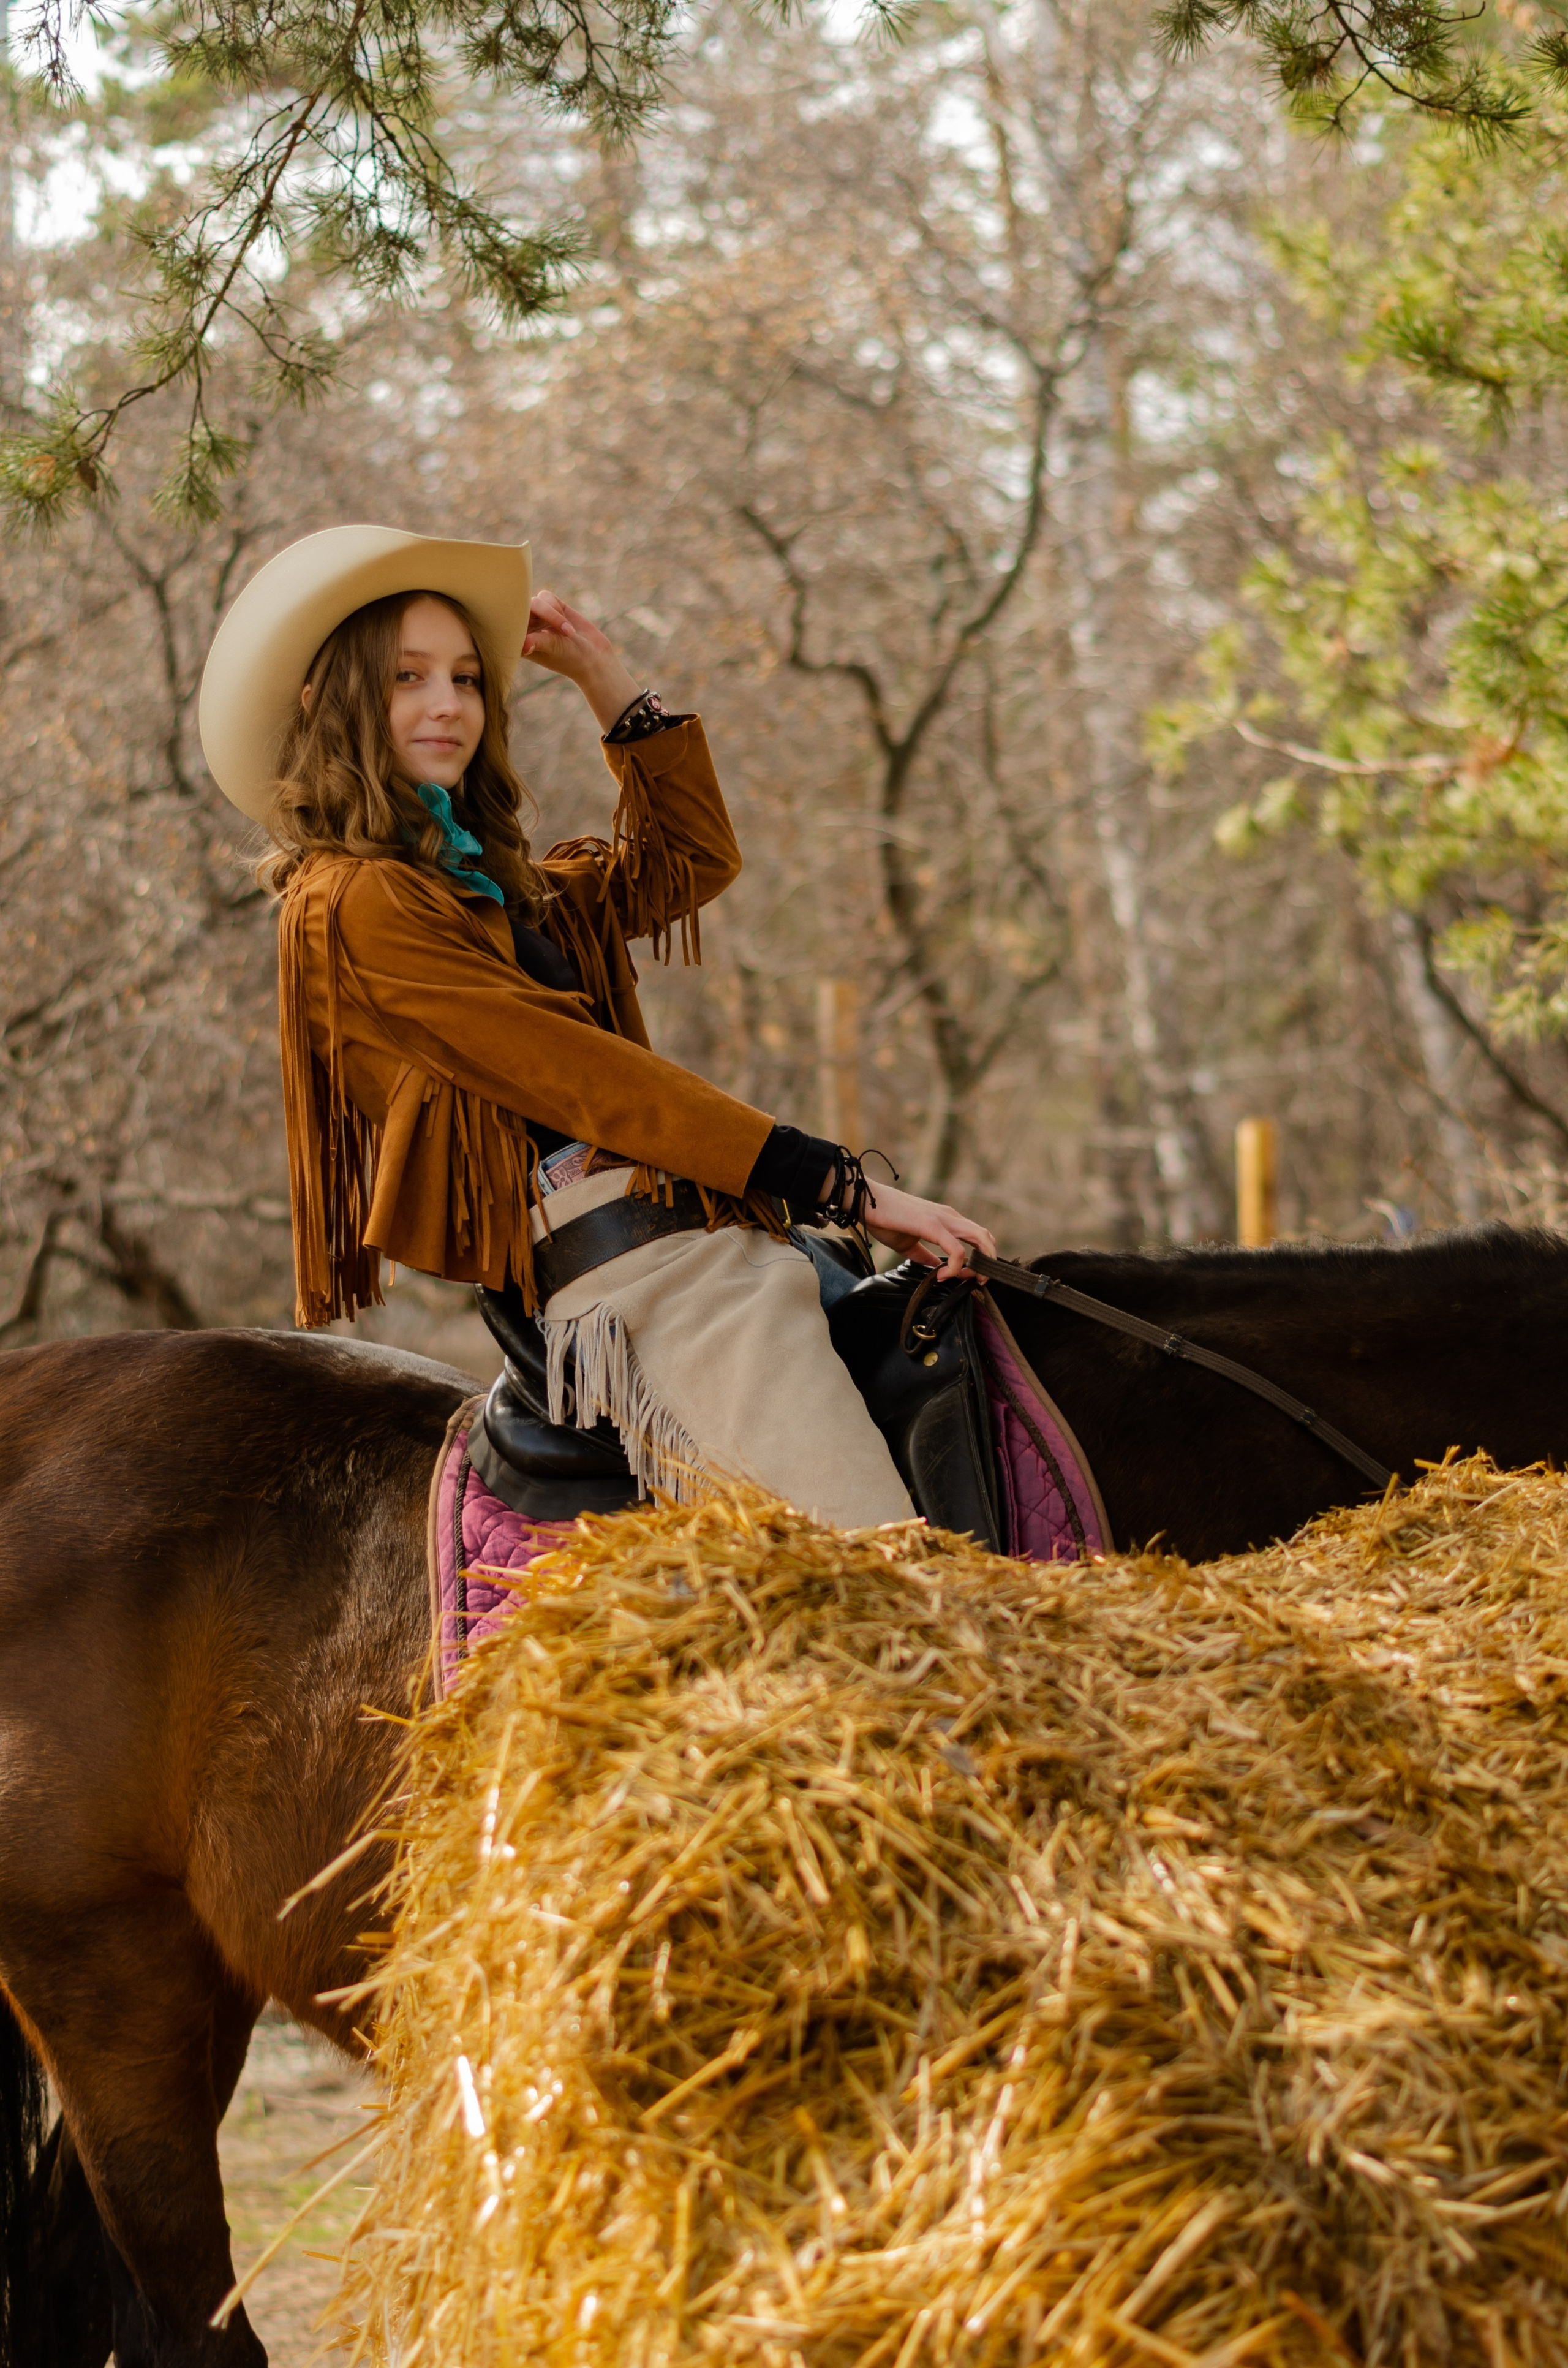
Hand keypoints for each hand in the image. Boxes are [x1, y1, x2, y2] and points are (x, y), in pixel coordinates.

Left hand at [521, 590, 642, 730]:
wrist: (594, 656)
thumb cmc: (570, 658)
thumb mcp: (553, 648)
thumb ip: (537, 640)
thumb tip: (523, 645)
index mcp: (518, 641)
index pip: (506, 624)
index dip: (515, 621)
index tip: (530, 629)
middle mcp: (525, 628)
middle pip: (522, 608)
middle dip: (543, 615)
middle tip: (563, 633)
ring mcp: (538, 617)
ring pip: (536, 601)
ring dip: (553, 614)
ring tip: (567, 633)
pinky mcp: (551, 607)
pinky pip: (546, 596)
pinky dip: (557, 607)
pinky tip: (566, 623)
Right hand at [861, 1181, 996, 1280]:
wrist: (865, 1202)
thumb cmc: (884, 1219)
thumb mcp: (909, 1244)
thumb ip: (926, 1256)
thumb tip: (937, 1269)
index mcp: (946, 1219)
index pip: (977, 1238)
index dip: (978, 1260)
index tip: (962, 1277)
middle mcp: (950, 1216)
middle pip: (986, 1238)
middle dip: (987, 1263)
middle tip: (975, 1280)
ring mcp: (943, 1219)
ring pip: (981, 1238)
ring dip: (980, 1263)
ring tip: (966, 1278)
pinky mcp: (932, 1225)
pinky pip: (956, 1249)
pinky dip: (955, 1266)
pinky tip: (943, 1275)